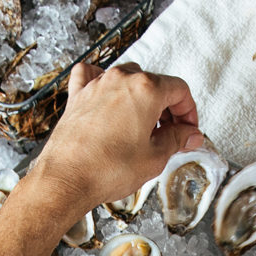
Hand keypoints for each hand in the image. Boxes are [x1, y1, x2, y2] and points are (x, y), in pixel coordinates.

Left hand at [28, 62, 202, 217]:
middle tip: (170, 133)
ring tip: (142, 125)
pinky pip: (92, 76)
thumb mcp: (154, 158)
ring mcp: (97, 85)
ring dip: (140, 99)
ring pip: (128, 79)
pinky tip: (108, 96)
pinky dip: (104, 83)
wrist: (66, 179)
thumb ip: (177, 139)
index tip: (188, 128)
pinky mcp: (78, 96)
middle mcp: (121, 80)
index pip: (180, 90)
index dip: (189, 111)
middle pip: (155, 84)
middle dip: (167, 108)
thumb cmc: (106, 169)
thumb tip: (189, 134)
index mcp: (146, 90)